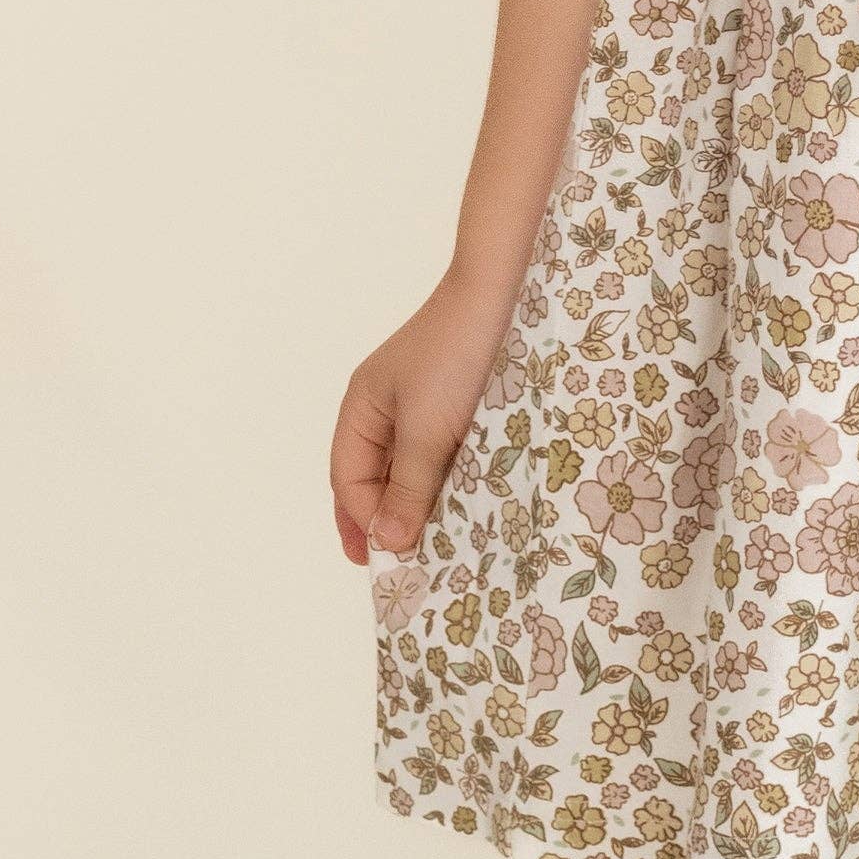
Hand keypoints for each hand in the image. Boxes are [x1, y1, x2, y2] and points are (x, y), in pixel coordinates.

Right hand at [329, 265, 516, 563]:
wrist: (510, 290)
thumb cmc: (457, 354)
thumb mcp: (426, 429)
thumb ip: (408, 487)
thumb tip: (388, 541)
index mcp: (364, 407)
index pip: (349, 477)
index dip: (362, 520)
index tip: (387, 561)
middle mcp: (391, 406)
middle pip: (379, 476)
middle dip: (388, 519)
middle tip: (406, 568)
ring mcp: (430, 403)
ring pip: (416, 467)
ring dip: (424, 503)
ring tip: (440, 547)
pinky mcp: (467, 401)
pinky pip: (449, 451)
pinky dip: (454, 480)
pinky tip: (471, 505)